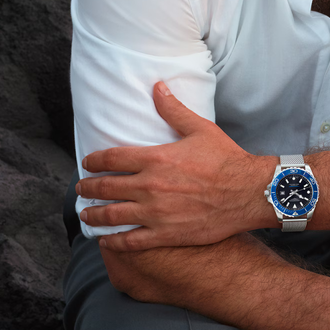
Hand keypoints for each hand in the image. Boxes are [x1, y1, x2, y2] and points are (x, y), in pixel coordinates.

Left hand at [76, 82, 275, 248]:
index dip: (94, 161)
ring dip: (94, 215)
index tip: (87, 164)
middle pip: (106, 188)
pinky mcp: (166, 234)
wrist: (248, 192)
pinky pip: (132, 241)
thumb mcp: (200, 129)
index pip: (112, 159)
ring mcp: (156, 213)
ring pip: (113, 216)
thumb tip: (157, 87)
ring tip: (86, 214)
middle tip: (80, 190)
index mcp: (156, 159)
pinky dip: (114, 242)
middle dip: (88, 189)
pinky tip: (106, 240)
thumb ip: (173, 110)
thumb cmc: (226, 159)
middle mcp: (150, 187)